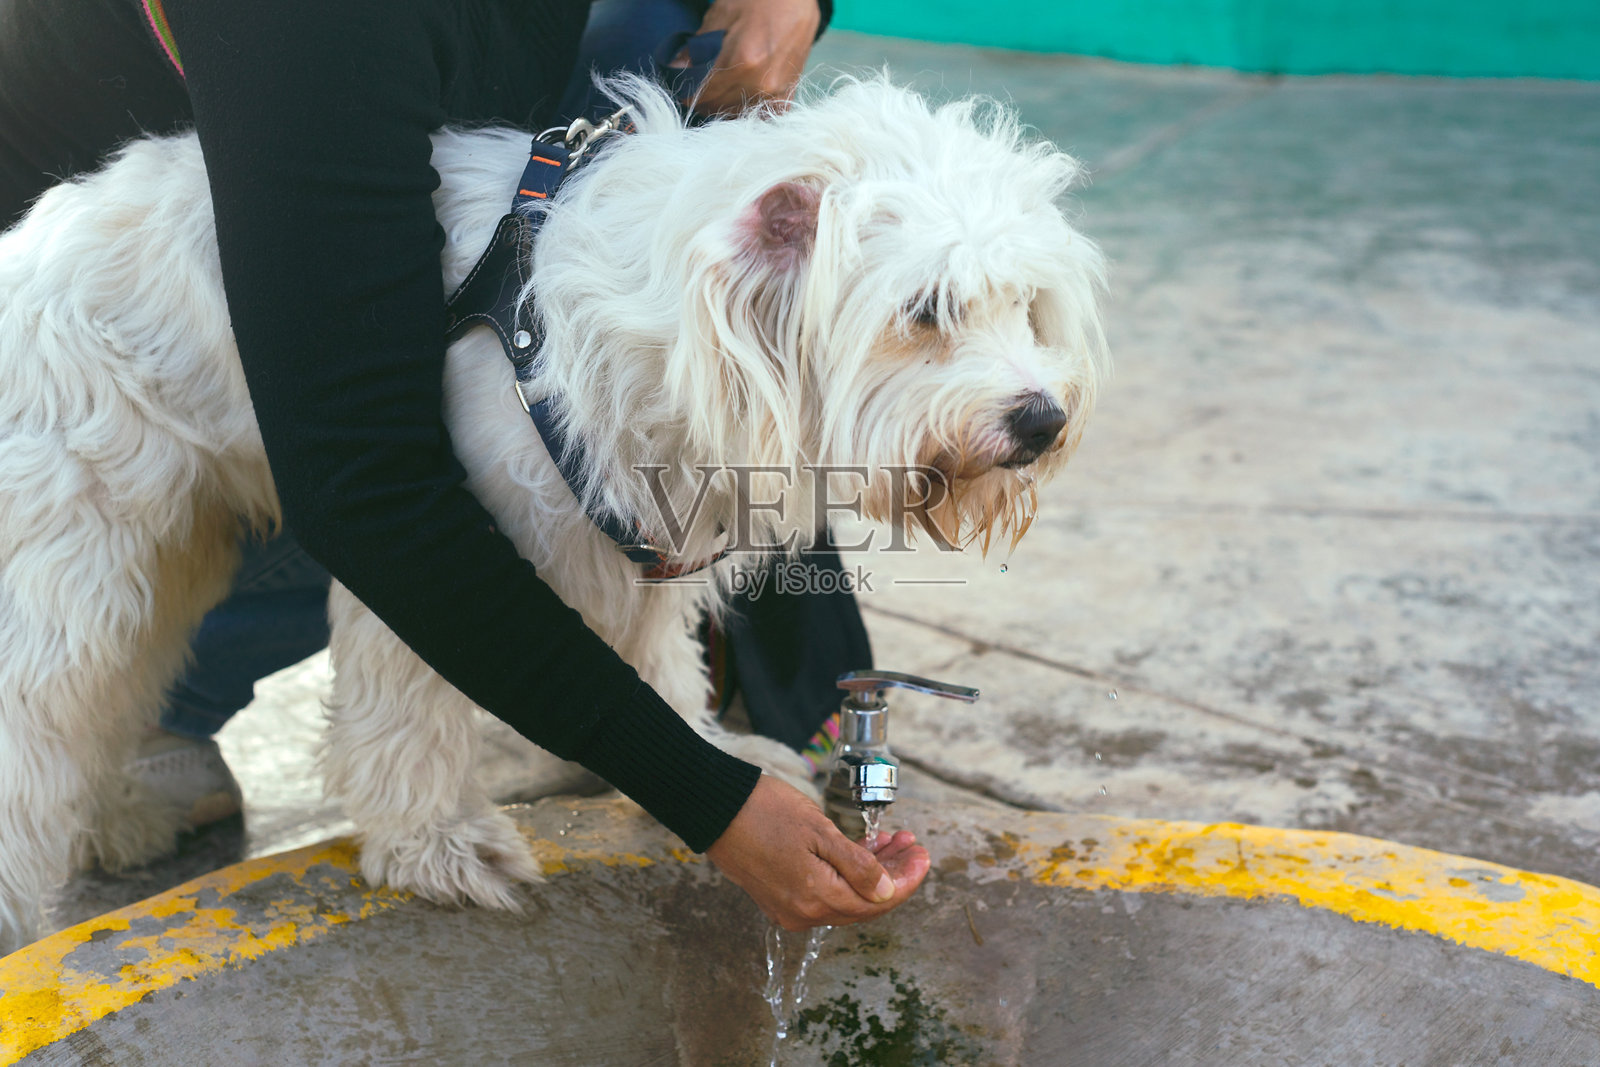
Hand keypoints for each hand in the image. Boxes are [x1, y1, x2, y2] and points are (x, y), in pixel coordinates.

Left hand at [670, 0, 819, 115]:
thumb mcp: (722, 14)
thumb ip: (698, 47)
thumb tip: (675, 69)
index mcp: (740, 62)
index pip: (700, 94)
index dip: (687, 91)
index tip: (683, 84)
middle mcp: (759, 84)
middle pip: (717, 108)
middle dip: (702, 99)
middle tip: (699, 85)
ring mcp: (775, 92)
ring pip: (736, 115)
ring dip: (723, 106)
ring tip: (720, 89)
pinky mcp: (788, 94)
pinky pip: (762, 115)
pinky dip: (748, 109)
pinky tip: (742, 97)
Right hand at [705, 775, 930, 929]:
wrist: (716, 808)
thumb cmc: (764, 811)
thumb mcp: (819, 831)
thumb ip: (856, 866)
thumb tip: (887, 892)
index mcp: (815, 898)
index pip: (877, 900)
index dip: (906, 879)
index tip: (924, 856)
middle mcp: (804, 913)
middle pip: (864, 902)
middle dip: (894, 873)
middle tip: (912, 845)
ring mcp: (791, 907)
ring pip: (847, 896)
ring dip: (873, 871)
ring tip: (891, 841)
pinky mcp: (781, 897)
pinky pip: (827, 892)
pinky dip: (849, 874)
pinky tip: (862, 851)